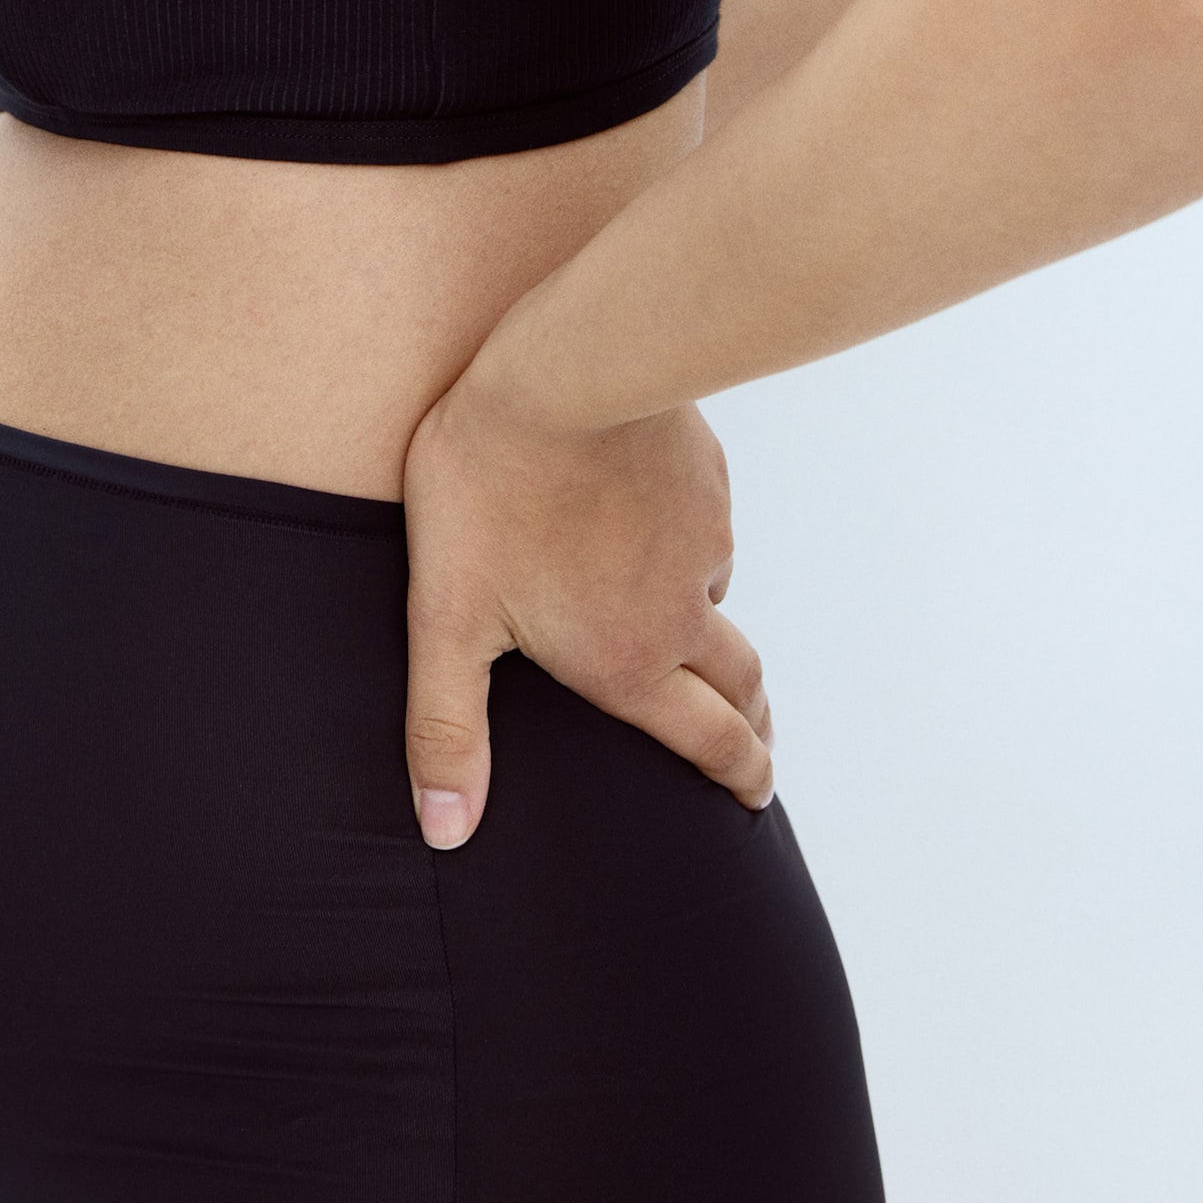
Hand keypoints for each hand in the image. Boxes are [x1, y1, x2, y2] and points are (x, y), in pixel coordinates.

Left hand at [400, 358, 774, 848]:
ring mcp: (703, 537)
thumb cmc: (490, 492)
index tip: (757, 797)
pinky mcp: (705, 476)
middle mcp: (684, 609)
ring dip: (710, 624)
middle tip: (755, 743)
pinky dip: (688, 544)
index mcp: (631, 659)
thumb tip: (446, 832)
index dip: (739, 776)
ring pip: (716, 595)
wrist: (561, 370)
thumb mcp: (448, 619)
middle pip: (742, 683)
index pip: (710, 739)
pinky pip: (704, 525)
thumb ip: (446, 728)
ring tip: (685, 629)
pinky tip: (653, 525)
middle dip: (751, 723)